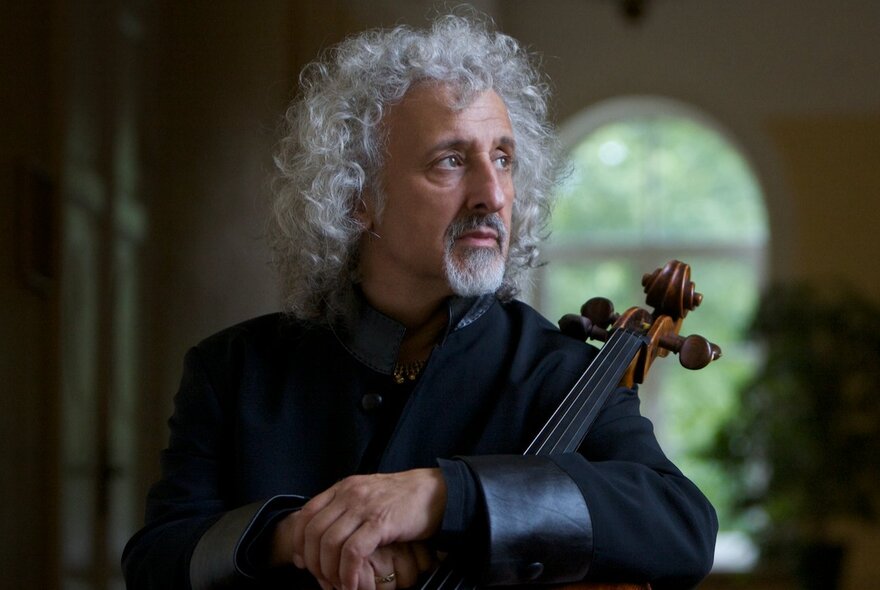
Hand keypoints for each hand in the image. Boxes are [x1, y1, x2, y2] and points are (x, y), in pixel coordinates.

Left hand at [272, 468, 445, 588]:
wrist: (437, 492)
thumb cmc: (404, 500)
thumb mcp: (369, 497)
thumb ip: (346, 511)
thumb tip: (323, 540)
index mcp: (344, 488)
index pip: (306, 514)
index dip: (299, 542)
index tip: (303, 562)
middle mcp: (350, 494)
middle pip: (313, 532)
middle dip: (313, 562)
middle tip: (322, 580)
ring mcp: (365, 506)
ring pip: (329, 543)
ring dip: (330, 571)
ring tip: (339, 585)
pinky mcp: (381, 522)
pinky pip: (353, 552)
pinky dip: (348, 573)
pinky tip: (352, 585)